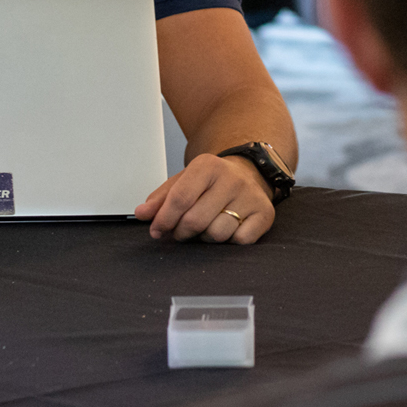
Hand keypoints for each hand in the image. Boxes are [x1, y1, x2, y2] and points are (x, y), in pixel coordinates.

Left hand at [135, 153, 274, 244]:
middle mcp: (231, 178)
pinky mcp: (265, 213)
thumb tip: (142, 214)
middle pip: (195, 220)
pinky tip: (228, 228)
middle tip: (181, 231)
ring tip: (206, 226)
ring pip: (217, 234)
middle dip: (182, 232)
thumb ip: (160, 198)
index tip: (157, 231)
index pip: (179, 199)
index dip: (164, 219)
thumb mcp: (183, 181)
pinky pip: (240, 241)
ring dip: (205, 238)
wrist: (248, 172)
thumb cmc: (210, 182)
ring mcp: (251, 196)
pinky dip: (230, 241)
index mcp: (207, 166)